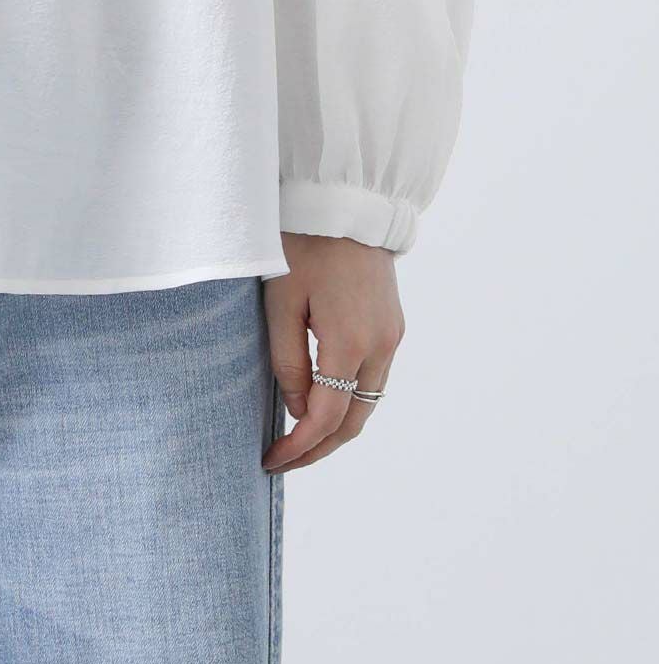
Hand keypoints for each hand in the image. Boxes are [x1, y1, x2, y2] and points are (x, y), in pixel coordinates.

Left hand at [262, 232, 403, 473]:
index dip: (298, 447)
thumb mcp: (281, 301)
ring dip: (336, 427)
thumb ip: (288, 360)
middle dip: (319, 448)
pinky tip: (322, 400)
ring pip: (367, 402)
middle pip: (354, 421)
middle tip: (283, 460)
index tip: (270, 460)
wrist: (345, 203)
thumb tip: (298, 411)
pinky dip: (349, 399)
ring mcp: (392, 336)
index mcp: (351, 342)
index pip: (325, 417)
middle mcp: (381, 346)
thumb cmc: (304, 245)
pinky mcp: (393, 325)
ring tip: (298, 438)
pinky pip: (372, 377)